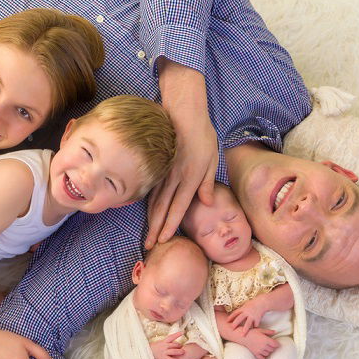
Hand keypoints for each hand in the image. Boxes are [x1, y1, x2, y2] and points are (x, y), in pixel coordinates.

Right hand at [146, 113, 217, 248]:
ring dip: (150, 221)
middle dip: (155, 229)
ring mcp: (163, 173)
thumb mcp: (212, 158)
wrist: (182, 113)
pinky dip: (147, 205)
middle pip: (162, 209)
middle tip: (150, 245)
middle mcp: (174, 178)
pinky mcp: (157, 167)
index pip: (178, 207)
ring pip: (153, 201)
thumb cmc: (202, 135)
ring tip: (147, 235)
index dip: (170, 225)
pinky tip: (146, 215)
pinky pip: (150, 190)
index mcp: (191, 177)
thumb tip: (206, 203)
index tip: (164, 240)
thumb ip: (208, 182)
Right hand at [149, 332, 184, 358]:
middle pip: (174, 344)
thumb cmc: (152, 348)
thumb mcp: (158, 343)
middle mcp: (164, 346)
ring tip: (183, 352)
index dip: (177, 334)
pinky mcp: (162, 357)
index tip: (182, 332)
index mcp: (163, 341)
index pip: (171, 337)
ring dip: (179, 352)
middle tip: (183, 347)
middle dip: (179, 345)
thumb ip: (165, 343)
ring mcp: (164, 351)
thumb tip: (171, 342)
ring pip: (173, 351)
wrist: (145, 352)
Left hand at [227, 297, 266, 334]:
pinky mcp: (257, 319)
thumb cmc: (252, 304)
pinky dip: (254, 327)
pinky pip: (255, 324)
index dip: (230, 317)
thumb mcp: (245, 305)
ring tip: (242, 335)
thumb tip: (234, 315)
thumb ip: (241, 310)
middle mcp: (247, 312)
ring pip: (248, 323)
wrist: (262, 303)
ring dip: (245, 329)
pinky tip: (253, 330)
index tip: (227, 321)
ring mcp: (252, 316)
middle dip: (235, 323)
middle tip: (231, 328)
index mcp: (243, 309)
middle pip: (240, 318)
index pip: (235, 313)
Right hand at [241, 328, 279, 358]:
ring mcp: (260, 350)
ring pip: (268, 353)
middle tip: (270, 345)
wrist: (243, 336)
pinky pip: (262, 357)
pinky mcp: (255, 353)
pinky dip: (263, 356)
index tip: (276, 343)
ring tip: (266, 348)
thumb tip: (275, 332)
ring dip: (268, 351)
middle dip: (272, 347)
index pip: (276, 344)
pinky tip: (262, 353)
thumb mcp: (260, 330)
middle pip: (272, 349)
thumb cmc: (252, 332)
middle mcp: (264, 346)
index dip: (277, 344)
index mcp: (266, 340)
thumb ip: (268, 331)